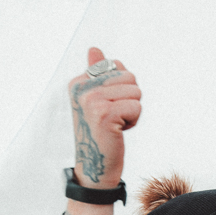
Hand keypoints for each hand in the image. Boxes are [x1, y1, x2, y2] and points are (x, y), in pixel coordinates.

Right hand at [68, 47, 141, 188]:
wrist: (96, 165)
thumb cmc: (100, 132)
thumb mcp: (96, 99)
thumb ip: (97, 73)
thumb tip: (94, 49)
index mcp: (78, 81)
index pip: (117, 65)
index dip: (121, 88)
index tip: (107, 106)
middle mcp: (82, 88)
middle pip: (129, 76)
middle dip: (129, 98)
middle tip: (114, 117)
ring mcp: (92, 100)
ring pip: (136, 91)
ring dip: (132, 110)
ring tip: (116, 124)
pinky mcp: (105, 114)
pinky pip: (137, 107)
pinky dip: (133, 121)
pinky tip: (119, 131)